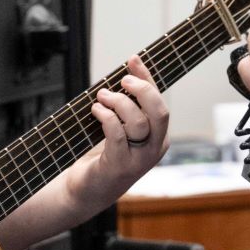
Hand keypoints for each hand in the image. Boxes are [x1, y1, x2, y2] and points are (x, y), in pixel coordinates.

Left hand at [75, 54, 170, 206]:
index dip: (147, 78)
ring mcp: (139, 159)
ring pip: (138, 122)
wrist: (89, 190)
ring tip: (101, 97)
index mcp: (159, 137)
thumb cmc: (105, 155)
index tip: (133, 59)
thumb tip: (127, 70)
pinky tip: (97, 110)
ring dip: (118, 103)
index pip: (159, 101)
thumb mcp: (120, 127)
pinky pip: (118, 135)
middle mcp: (154, 148)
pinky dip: (107, 117)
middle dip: (142, 90)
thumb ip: (126, 105)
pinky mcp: (120, 166)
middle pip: (160, 112)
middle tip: (122, 81)